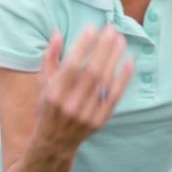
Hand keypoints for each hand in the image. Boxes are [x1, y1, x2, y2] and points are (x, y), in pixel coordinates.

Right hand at [34, 25, 134, 149]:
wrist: (55, 142)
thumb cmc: (49, 106)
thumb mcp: (42, 84)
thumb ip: (49, 58)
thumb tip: (57, 34)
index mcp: (53, 94)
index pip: (71, 66)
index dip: (82, 46)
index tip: (92, 28)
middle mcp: (70, 105)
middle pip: (92, 72)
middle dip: (103, 48)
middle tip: (112, 30)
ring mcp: (86, 114)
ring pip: (105, 82)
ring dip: (115, 58)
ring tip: (121, 40)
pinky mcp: (99, 121)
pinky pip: (114, 97)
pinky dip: (123, 79)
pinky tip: (129, 62)